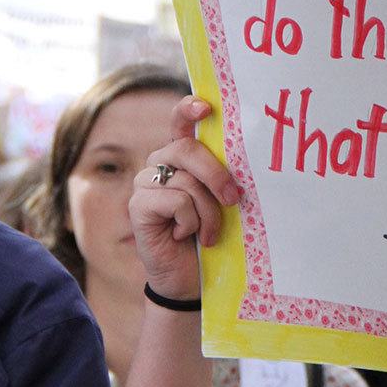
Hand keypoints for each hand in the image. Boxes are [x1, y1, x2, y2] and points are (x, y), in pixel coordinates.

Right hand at [129, 96, 240, 302]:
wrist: (192, 278)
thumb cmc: (213, 236)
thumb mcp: (224, 202)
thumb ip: (225, 177)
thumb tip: (248, 158)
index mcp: (183, 157)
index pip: (180, 121)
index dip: (189, 109)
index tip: (207, 107)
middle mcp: (161, 164)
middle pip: (188, 150)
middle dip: (217, 175)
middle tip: (234, 200)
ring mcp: (145, 184)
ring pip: (186, 181)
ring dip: (208, 212)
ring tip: (210, 233)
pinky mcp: (138, 205)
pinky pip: (175, 201)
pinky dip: (190, 221)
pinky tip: (184, 235)